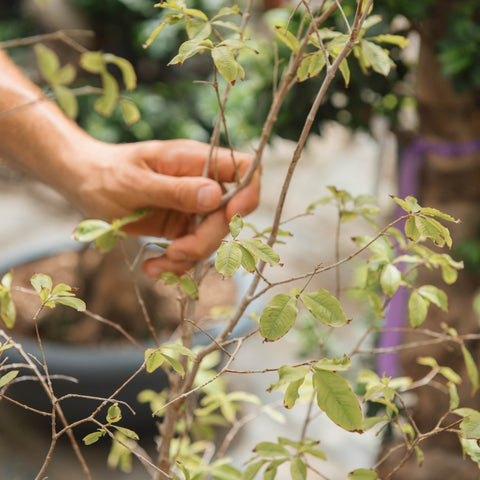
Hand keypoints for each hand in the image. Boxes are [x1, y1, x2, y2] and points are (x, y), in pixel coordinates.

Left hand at [69, 139, 259, 277]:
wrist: (84, 183)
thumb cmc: (106, 175)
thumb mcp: (136, 184)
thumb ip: (176, 190)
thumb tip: (216, 196)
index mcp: (194, 160)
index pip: (245, 169)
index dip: (248, 193)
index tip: (229, 217)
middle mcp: (200, 183)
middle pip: (229, 214)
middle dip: (207, 239)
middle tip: (175, 252)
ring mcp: (193, 207)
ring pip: (213, 238)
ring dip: (190, 257)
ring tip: (157, 265)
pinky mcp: (182, 226)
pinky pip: (192, 250)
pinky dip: (177, 264)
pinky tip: (153, 267)